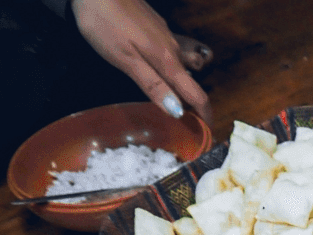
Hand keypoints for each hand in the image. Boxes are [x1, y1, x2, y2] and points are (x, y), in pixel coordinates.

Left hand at [71, 0, 212, 124]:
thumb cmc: (105, 24)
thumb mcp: (126, 60)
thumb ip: (153, 85)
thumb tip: (178, 111)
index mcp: (167, 61)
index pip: (195, 93)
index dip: (204, 114)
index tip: (207, 132)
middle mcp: (172, 49)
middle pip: (190, 82)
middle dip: (193, 104)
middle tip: (187, 124)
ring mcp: (165, 36)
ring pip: (180, 67)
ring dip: (181, 86)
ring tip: (173, 102)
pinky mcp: (155, 27)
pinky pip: (170, 55)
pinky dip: (170, 70)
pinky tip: (157, 73)